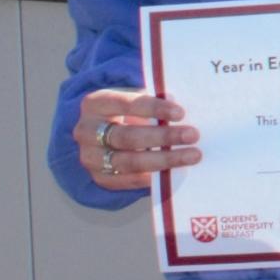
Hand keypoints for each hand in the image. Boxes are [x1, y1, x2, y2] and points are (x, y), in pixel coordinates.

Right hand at [74, 88, 199, 189]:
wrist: (103, 131)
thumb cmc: (129, 110)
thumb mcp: (137, 99)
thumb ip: (156, 102)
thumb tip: (185, 109)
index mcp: (96, 103)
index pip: (126, 104)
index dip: (154, 108)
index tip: (181, 113)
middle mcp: (87, 131)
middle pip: (127, 136)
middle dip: (163, 136)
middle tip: (193, 135)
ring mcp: (90, 157)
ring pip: (128, 162)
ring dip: (163, 160)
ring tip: (191, 156)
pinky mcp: (98, 177)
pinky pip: (126, 180)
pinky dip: (151, 177)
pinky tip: (172, 172)